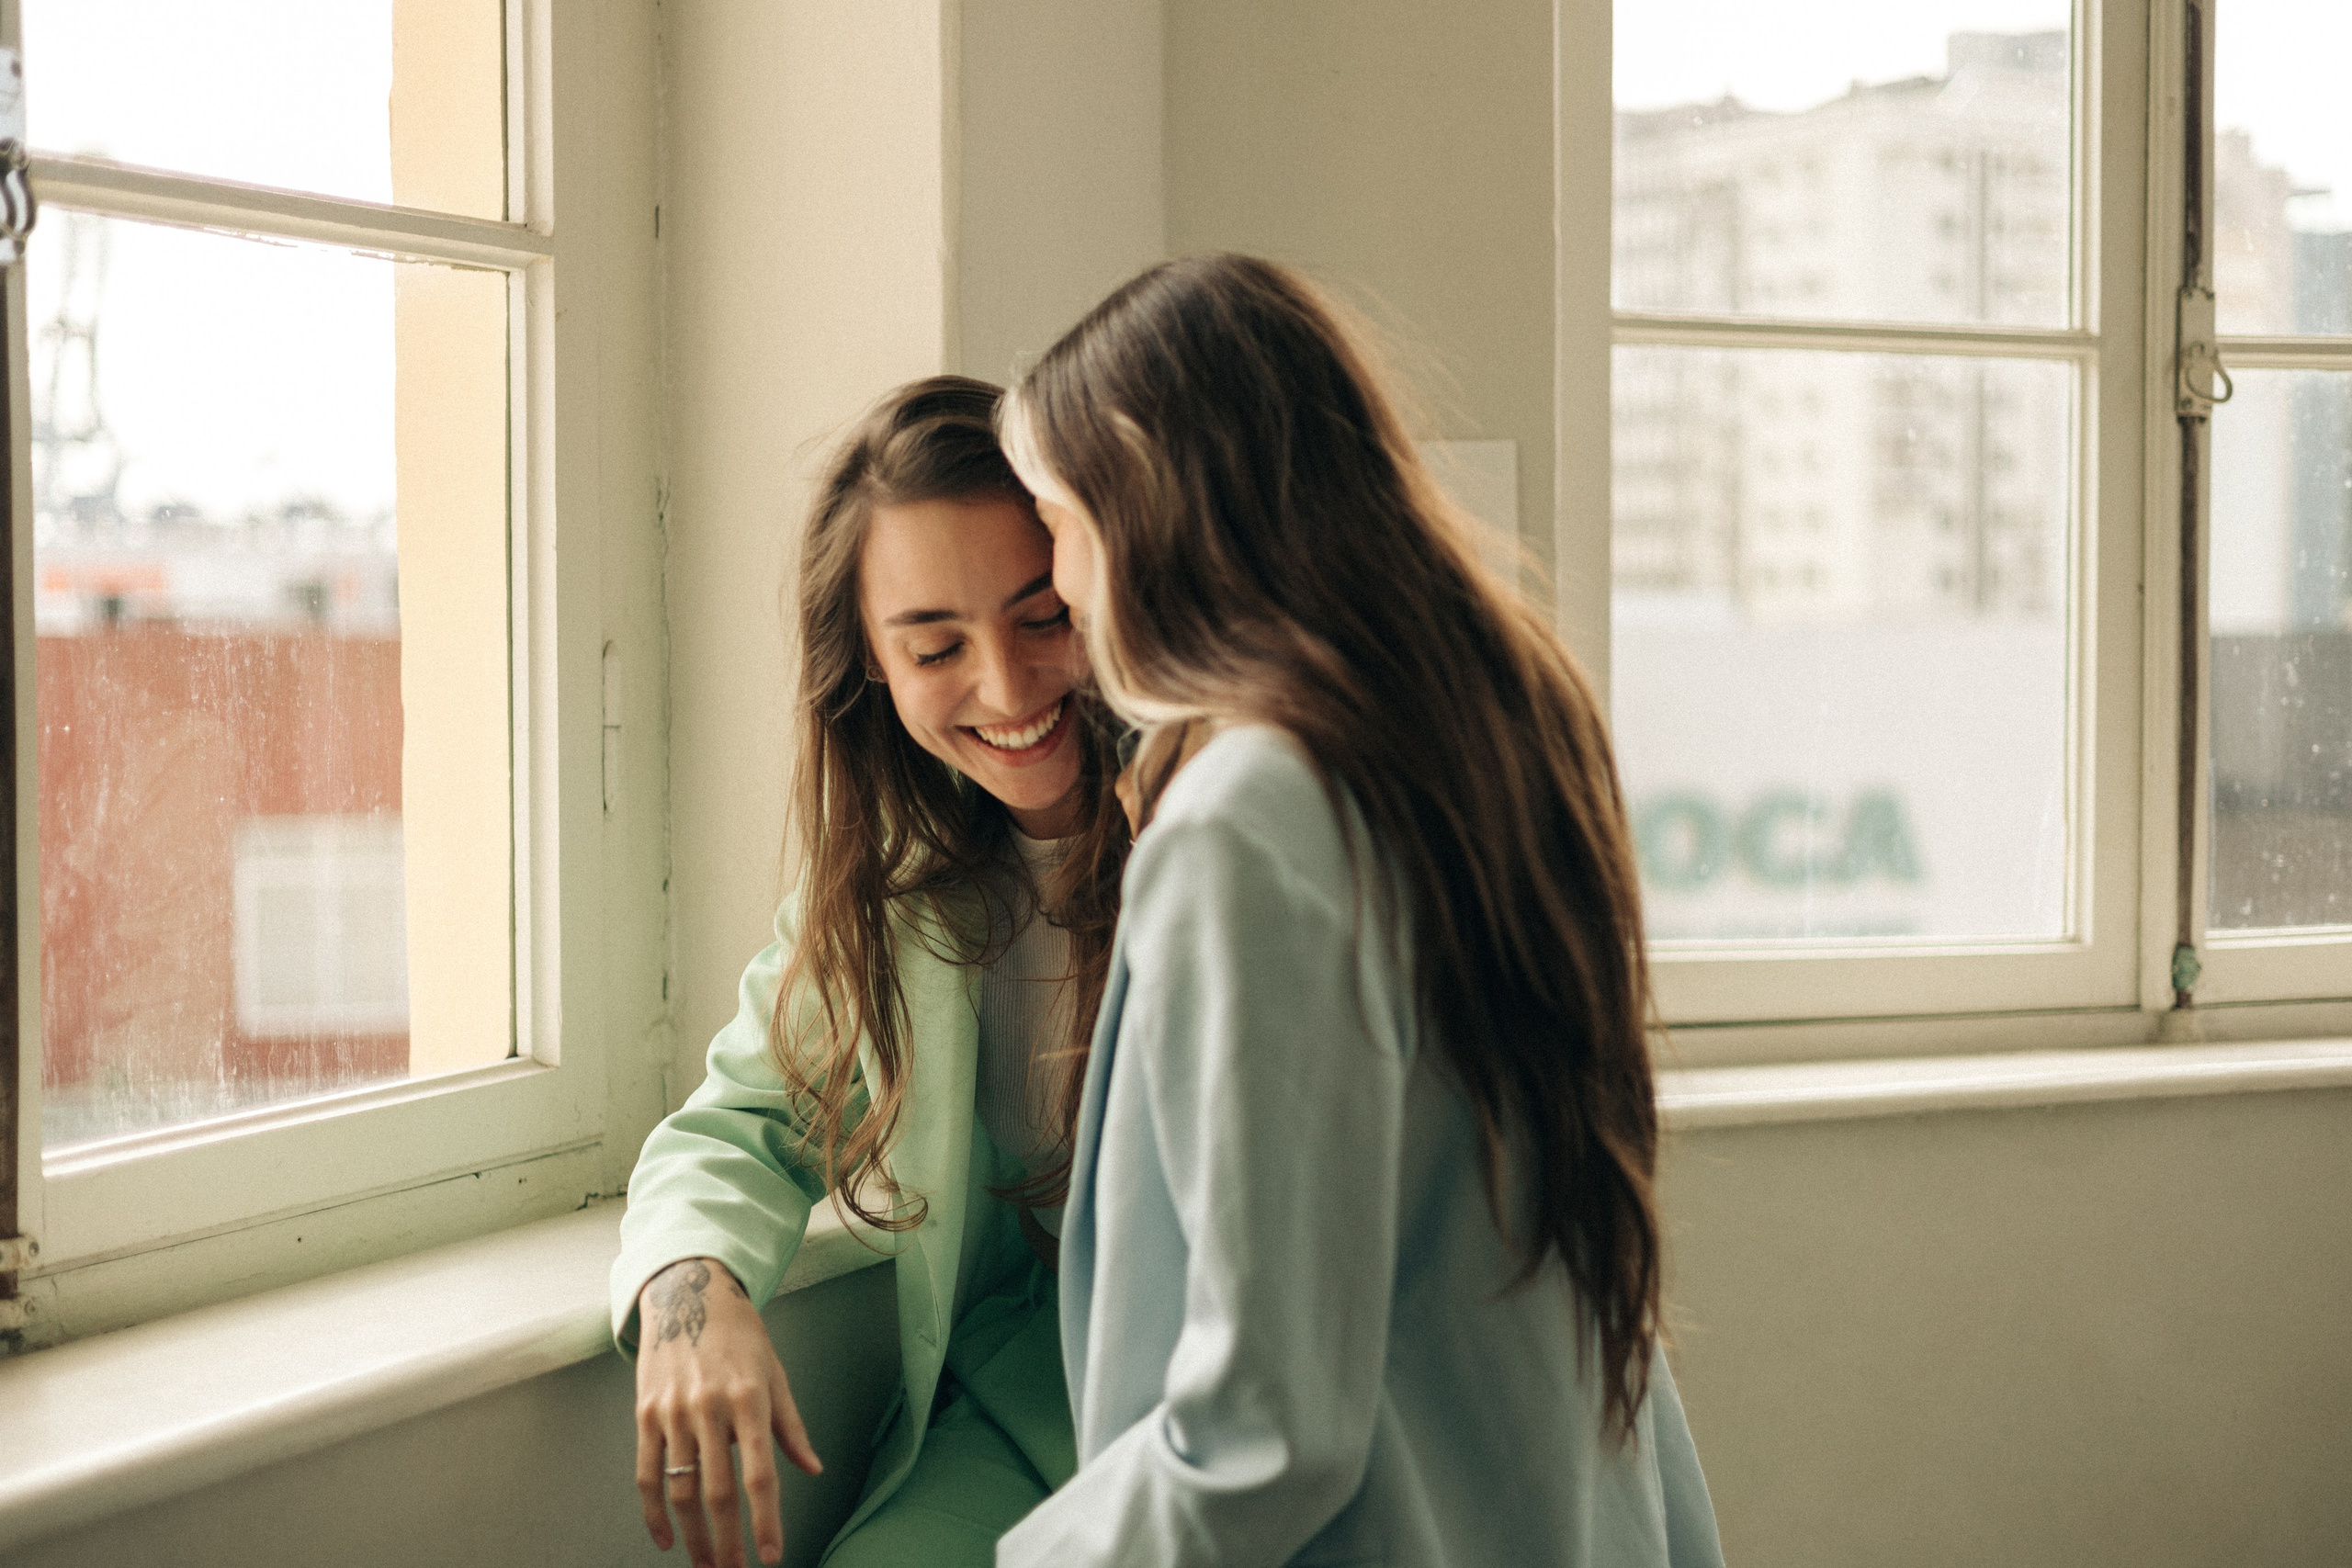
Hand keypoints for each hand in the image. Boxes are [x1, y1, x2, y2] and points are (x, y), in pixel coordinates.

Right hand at [635, 1258, 823, 1567]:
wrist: (689, 1294)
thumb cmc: (741, 1336)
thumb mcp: (775, 1373)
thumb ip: (791, 1427)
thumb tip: (812, 1470)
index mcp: (749, 1399)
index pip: (760, 1473)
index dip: (766, 1520)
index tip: (772, 1555)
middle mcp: (709, 1407)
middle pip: (717, 1491)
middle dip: (727, 1541)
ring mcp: (673, 1412)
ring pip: (680, 1489)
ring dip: (693, 1536)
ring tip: (706, 1565)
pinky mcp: (645, 1414)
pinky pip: (646, 1473)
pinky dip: (654, 1512)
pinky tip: (666, 1539)